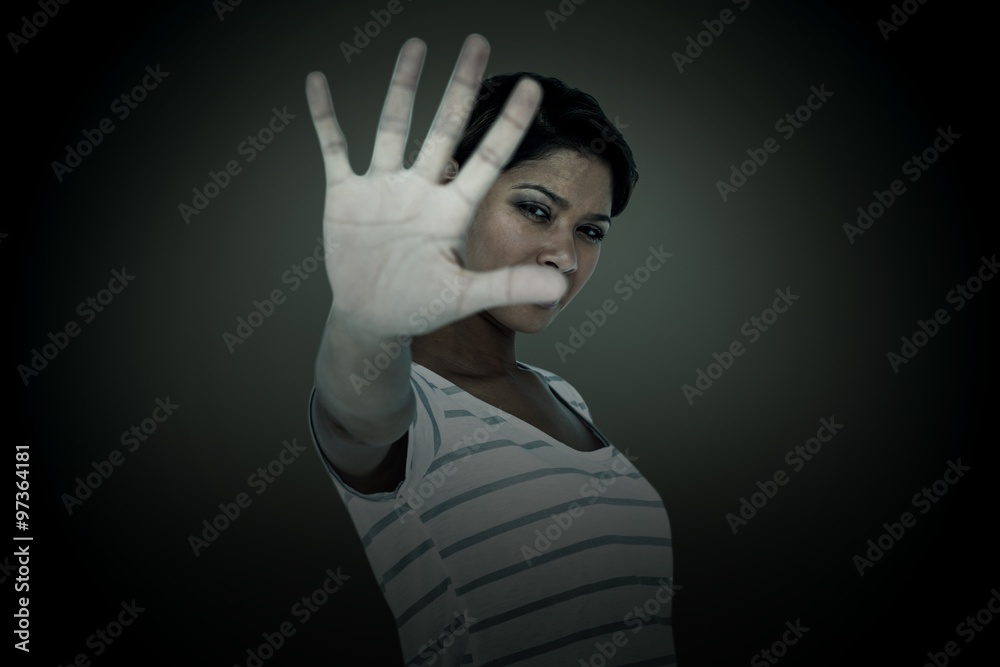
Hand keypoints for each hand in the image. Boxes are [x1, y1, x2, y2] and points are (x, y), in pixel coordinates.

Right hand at [305, 34, 567, 340]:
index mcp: (451, 211)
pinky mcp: (346, 195)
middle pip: (445, 128)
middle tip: (478, 42)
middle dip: (461, 86)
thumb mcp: (463, 297)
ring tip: (417, 45)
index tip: (531, 87)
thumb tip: (560, 287)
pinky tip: (317, 82)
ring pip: (393, 127)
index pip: (486, 159)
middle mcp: (421, 190)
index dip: (509, 125)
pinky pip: (334, 148)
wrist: (371, 318)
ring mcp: (383, 188)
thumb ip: (507, 286)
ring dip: (404, 87)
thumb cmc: (420, 307)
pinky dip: (323, 117)